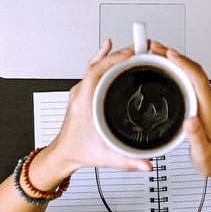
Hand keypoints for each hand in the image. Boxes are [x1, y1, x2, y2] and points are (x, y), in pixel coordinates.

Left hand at [42, 40, 154, 177]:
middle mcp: (80, 95)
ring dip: (112, 56)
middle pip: (97, 65)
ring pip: (94, 65)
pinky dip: (103, 59)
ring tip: (131, 48)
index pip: (95, 73)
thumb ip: (128, 162)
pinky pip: (92, 70)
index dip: (112, 60)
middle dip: (119, 54)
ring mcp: (80, 92)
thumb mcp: (106, 158)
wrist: (63, 154)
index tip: (129, 54)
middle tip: (138, 48)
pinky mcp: (82, 93)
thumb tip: (147, 163)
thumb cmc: (78, 151)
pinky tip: (110, 50)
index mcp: (84, 105)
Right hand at [164, 47, 210, 181]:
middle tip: (154, 47)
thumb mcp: (204, 153)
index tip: (168, 54)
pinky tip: (166, 72)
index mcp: (208, 109)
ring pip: (190, 74)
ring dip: (174, 61)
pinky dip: (176, 72)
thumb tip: (190, 121)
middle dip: (173, 56)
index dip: (182, 64)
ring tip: (156, 54)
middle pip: (192, 70)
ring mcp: (205, 102)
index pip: (197, 79)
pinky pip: (188, 81)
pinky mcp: (200, 104)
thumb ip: (196, 137)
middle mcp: (208, 101)